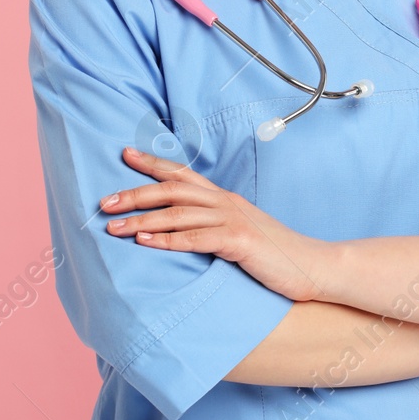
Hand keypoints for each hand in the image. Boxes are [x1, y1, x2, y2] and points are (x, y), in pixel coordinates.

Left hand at [101, 146, 331, 301]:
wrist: (314, 266)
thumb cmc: (276, 256)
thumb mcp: (241, 234)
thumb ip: (216, 227)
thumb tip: (186, 231)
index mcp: (225, 199)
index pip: (183, 174)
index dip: (153, 162)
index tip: (124, 154)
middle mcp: (226, 203)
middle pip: (173, 190)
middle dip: (135, 193)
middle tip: (104, 202)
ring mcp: (234, 220)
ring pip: (179, 214)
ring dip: (142, 220)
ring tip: (113, 228)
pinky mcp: (240, 242)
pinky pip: (197, 239)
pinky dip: (168, 240)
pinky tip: (145, 243)